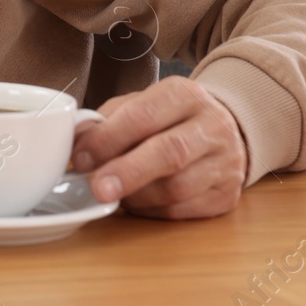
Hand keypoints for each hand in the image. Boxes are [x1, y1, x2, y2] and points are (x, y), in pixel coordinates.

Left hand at [70, 76, 247, 218]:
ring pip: (178, 187)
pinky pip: (185, 210)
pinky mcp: (228, 195)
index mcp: (184, 94)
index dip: (108, 139)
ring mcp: (226, 162)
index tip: (81, 158)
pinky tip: (136, 202)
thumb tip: (76, 144)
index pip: (143, 115)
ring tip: (112, 193)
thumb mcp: (137, 105)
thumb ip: (105, 121)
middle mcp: (213, 126)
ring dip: (136, 195)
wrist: (221, 131)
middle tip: (97, 188)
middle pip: (169, 153)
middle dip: (127, 173)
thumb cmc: (166, 118)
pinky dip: (152, 210)